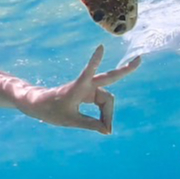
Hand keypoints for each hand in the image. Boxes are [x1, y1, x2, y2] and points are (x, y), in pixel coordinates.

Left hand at [24, 46, 140, 134]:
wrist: (40, 105)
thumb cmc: (51, 110)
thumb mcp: (70, 121)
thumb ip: (90, 124)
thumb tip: (108, 130)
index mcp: (78, 87)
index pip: (89, 71)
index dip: (95, 61)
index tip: (100, 47)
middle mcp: (86, 84)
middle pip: (109, 80)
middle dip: (125, 70)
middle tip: (140, 59)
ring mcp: (88, 88)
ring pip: (107, 100)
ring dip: (108, 114)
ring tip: (107, 131)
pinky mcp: (89, 93)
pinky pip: (102, 103)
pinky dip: (105, 114)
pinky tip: (107, 124)